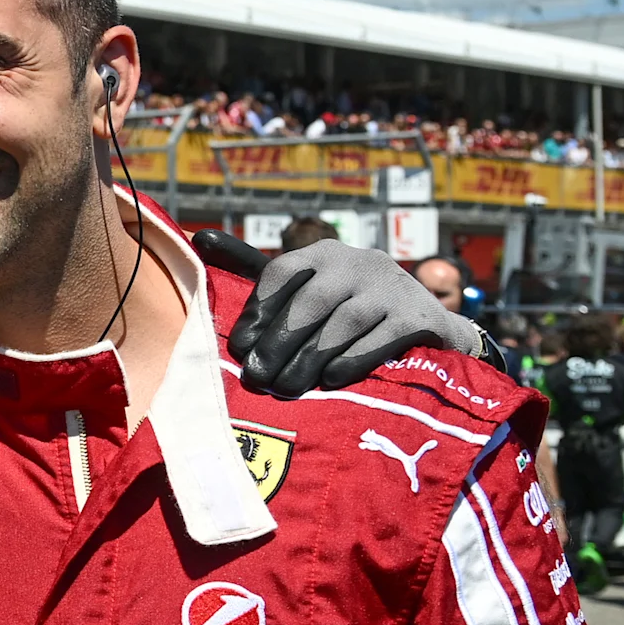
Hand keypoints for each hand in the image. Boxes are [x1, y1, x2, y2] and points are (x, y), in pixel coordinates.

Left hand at [230, 240, 481, 396]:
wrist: (425, 327)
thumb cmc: (348, 308)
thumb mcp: (307, 286)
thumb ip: (258, 272)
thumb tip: (198, 237)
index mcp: (323, 253)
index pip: (281, 271)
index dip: (256, 310)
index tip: (239, 347)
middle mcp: (358, 262)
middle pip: (310, 302)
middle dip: (279, 343)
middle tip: (258, 377)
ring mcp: (392, 286)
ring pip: (343, 323)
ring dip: (309, 359)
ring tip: (286, 387)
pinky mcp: (418, 315)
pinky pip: (380, 338)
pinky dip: (351, 360)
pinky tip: (330, 380)